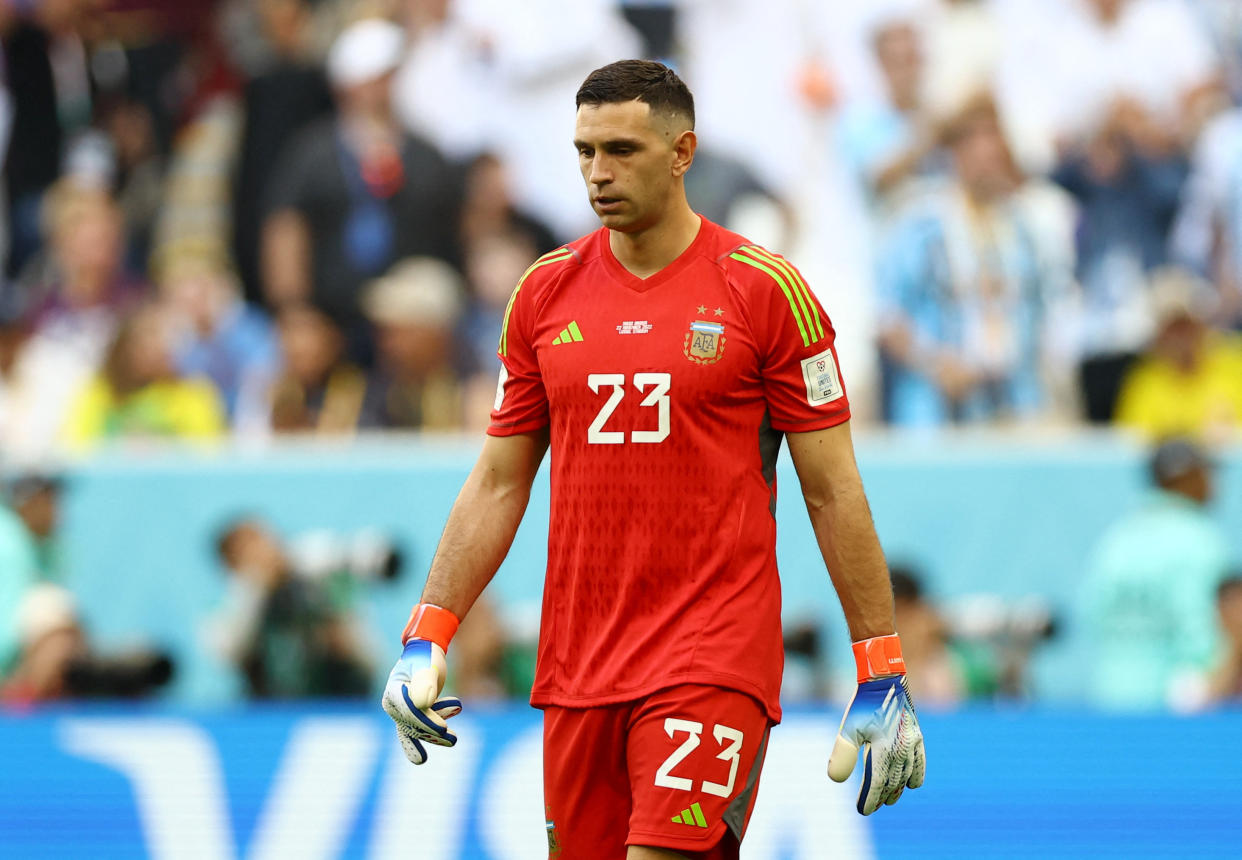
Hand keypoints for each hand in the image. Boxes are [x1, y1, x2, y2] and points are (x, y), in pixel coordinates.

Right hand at [381, 639, 462, 764]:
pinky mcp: (414, 715)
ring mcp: (403, 711)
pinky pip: (422, 729)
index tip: (443, 728)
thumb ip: (425, 683)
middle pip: (413, 724)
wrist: (426, 654)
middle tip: (452, 739)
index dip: (426, 721)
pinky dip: (434, 732)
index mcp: (393, 692)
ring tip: (453, 740)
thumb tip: (423, 704)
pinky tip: (450, 736)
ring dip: (435, 736)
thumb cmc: (425, 657)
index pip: (409, 711)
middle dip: (432, 731)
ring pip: (418, 729)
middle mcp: (395, 705)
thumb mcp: (426, 666)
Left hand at [828, 674, 925, 814]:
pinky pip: (920, 763)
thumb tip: (835, 779)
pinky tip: (911, 784)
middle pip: (892, 782)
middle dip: (882, 796)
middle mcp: (902, 749)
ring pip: (906, 775)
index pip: (878, 783)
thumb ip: (842, 754)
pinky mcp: (917, 736)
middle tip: (874, 806)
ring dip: (897, 789)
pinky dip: (916, 776)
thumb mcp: (848, 728)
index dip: (870, 799)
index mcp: (884, 749)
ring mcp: (912, 744)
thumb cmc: (863, 703)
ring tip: (889, 799)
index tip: (863, 810)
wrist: (886, 679)